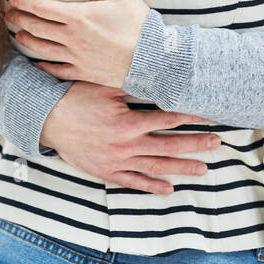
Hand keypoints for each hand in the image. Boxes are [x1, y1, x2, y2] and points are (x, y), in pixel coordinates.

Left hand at [5, 0, 149, 87]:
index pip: (41, 7)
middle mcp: (72, 38)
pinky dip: (44, 66)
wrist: (153, 60)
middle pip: (36, 28)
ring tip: (18, 34)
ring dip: (27, 40)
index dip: (23, 2)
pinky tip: (38, 63)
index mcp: (78, 16)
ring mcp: (76, 57)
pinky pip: (57, 70)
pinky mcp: (83, 72)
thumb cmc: (139, 24)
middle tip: (8, 15)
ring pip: (42, 49)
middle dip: (19, 20)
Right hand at [38, 82, 221, 194]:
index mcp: (128, 123)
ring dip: (181, 167)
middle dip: (195, 144)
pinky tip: (169, 189)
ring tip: (204, 169)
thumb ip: (131, 83)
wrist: (46, 120)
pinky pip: (133, 182)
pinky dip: (151, 186)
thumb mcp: (104, 86)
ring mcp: (117, 161)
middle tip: (217, 144)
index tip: (211, 116)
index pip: (168, 119)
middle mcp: (126, 145)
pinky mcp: (106, 171)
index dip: (191, 117)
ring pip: (156, 167)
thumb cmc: (75, 98)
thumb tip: (158, 74)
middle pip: (168, 145)